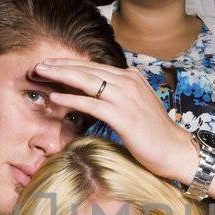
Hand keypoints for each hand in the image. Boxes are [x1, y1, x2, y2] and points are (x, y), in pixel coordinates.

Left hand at [30, 58, 197, 181]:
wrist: (175, 150)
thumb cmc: (155, 134)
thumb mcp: (136, 107)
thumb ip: (119, 97)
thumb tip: (97, 97)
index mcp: (131, 78)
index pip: (95, 67)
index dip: (71, 64)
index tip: (51, 64)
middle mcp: (128, 82)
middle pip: (87, 69)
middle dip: (60, 65)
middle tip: (39, 64)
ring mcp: (126, 97)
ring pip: (87, 81)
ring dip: (61, 75)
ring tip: (41, 73)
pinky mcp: (123, 115)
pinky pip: (91, 104)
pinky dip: (72, 99)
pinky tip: (55, 97)